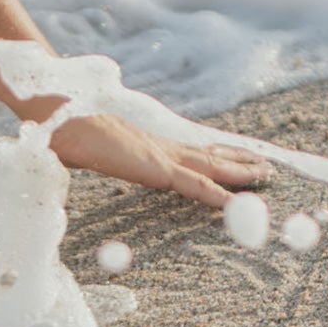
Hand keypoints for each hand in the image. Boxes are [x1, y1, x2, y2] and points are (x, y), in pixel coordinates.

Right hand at [49, 111, 271, 208]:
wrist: (62, 124)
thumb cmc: (69, 136)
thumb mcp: (91, 152)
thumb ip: (98, 158)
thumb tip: (85, 160)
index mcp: (149, 146)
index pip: (189, 151)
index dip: (213, 155)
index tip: (233, 157)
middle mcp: (162, 147)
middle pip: (209, 155)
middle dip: (238, 161)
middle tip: (265, 165)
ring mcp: (163, 155)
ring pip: (212, 166)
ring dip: (239, 171)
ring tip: (264, 174)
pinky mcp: (159, 168)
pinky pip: (196, 185)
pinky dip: (218, 194)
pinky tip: (236, 202)